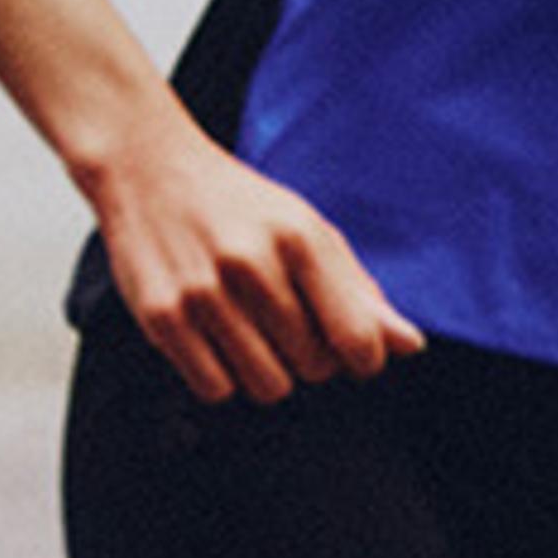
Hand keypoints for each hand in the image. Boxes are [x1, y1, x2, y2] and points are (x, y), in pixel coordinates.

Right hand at [86, 111, 427, 405]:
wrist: (147, 168)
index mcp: (300, 238)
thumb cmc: (239, 206)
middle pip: (315, 367)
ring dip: (267, 370)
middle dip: (310, 355)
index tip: (353, 350)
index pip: (357, 337)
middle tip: (283, 319)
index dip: (364, 357)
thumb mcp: (307, 230)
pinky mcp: (162, 317)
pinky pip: (216, 389)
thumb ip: (359, 291)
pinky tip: (216, 337)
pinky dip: (222, 376)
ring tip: (250, 328)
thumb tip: (410, 346)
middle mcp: (252, 264)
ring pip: (268, 386)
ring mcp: (203, 293)